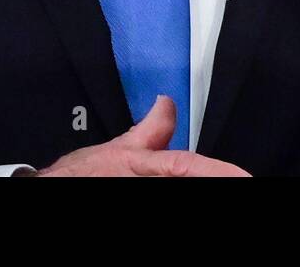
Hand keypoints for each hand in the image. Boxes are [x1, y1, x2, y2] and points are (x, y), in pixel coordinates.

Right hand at [33, 96, 250, 176]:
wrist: (55, 187)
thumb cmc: (84, 174)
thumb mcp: (118, 149)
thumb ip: (150, 131)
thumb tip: (167, 102)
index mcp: (144, 166)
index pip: (185, 166)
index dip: (217, 172)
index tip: (245, 177)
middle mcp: (144, 182)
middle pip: (187, 179)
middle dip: (213, 179)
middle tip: (242, 179)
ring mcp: (139, 190)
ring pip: (185, 191)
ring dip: (204, 182)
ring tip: (230, 179)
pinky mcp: (137, 195)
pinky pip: (168, 196)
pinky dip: (188, 183)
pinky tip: (207, 182)